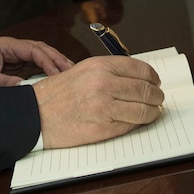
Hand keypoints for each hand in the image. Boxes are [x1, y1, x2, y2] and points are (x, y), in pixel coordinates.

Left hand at [0, 36, 73, 90]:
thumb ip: (4, 83)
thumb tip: (26, 88)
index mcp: (7, 46)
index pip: (33, 50)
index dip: (47, 61)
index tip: (57, 74)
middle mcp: (14, 47)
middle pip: (41, 49)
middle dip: (57, 58)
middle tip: (73, 70)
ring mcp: (16, 55)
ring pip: (41, 55)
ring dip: (55, 62)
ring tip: (70, 71)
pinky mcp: (16, 63)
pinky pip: (36, 64)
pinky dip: (48, 68)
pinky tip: (57, 76)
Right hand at [31, 56, 163, 148]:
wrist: (36, 114)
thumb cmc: (57, 93)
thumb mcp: (83, 70)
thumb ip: (110, 72)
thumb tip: (137, 79)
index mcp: (100, 66)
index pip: (141, 69)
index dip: (153, 78)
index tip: (155, 83)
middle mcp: (104, 83)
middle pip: (146, 90)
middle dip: (156, 97)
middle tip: (158, 100)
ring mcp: (104, 107)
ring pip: (143, 110)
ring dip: (152, 112)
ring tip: (151, 112)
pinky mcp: (103, 128)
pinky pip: (131, 125)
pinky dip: (137, 124)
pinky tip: (136, 121)